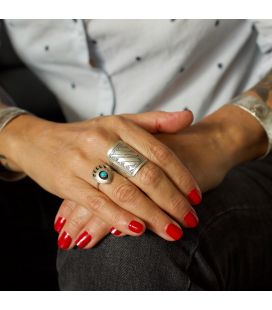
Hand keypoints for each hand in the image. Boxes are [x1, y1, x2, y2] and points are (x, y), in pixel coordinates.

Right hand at [0, 110, 200, 248]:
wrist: (37, 141)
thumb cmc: (85, 135)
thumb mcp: (118, 122)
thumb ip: (154, 121)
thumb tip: (188, 116)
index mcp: (119, 125)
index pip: (159, 152)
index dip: (182, 176)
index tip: (197, 196)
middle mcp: (102, 141)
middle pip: (147, 175)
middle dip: (173, 201)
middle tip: (190, 220)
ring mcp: (83, 162)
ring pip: (126, 193)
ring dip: (153, 216)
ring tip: (172, 231)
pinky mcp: (67, 183)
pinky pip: (99, 204)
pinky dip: (120, 220)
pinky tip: (138, 231)